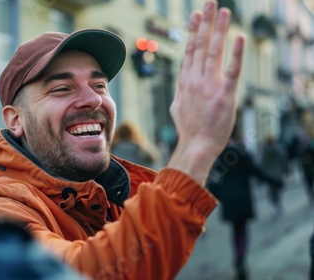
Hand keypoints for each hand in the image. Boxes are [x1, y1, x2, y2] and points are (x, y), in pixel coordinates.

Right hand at [167, 0, 244, 185]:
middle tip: (210, 3)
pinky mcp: (224, 94)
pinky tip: (238, 38)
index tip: (196, 15)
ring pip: (213, 51)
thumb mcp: (177, 106)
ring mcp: (208, 85)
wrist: (196, 145)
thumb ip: (180, 91)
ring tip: (224, 11)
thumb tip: (180, 85)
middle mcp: (195, 79)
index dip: (193, 31)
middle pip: (200, 45)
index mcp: (185, 81)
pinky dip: (236, 53)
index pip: (190, 50)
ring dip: (218, 29)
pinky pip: (231, 70)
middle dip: (205, 22)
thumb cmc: (189, 128)